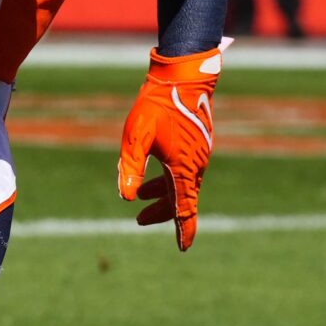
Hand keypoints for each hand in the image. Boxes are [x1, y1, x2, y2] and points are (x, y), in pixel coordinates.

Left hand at [117, 45, 221, 251]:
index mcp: (183, 168)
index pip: (185, 209)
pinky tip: (153, 177)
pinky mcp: (195, 144)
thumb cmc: (157, 104)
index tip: (183, 248)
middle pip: (181, 200)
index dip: (183, 230)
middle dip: (162, 214)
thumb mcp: (137, 136)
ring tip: (142, 204)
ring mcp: (198, 154)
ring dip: (163, 197)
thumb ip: (132, 167)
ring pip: (181, 185)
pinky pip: (183, 172)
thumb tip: (128, 197)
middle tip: (139, 221)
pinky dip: (168, 181)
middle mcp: (195, 165)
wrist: (182, 76)